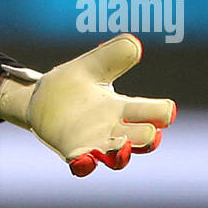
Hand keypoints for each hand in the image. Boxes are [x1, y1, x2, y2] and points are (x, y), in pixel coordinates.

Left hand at [0, 35, 176, 176]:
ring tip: (124, 148)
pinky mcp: (72, 151)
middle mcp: (114, 128)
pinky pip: (82, 164)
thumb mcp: (92, 65)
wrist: (40, 98)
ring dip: (122, 154)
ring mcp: (94, 143)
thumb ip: (113, 55)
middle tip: (151, 133)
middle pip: (142, 138)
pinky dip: (85, 165)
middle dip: (147, 138)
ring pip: (117, 156)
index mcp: (123, 107)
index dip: (162, 113)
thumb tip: (135, 43)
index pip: (154, 113)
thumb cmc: (73, 83)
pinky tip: (84, 161)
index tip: (167, 110)